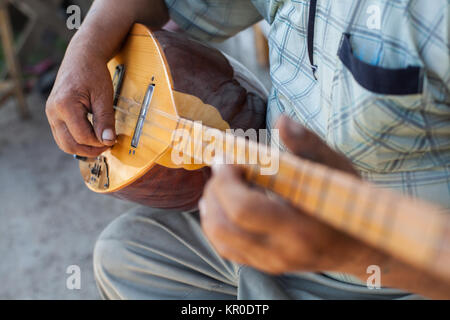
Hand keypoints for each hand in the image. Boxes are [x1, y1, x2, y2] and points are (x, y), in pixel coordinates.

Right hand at [45, 37, 115, 156]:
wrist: (81, 57)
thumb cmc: (93, 73)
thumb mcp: (104, 96)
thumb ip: (105, 120)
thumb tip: (108, 141)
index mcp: (64, 105)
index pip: (82, 136)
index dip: (99, 142)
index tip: (113, 140)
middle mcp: (53, 111)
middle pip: (69, 145)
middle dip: (90, 150)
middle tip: (108, 146)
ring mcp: (51, 114)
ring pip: (64, 143)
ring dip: (83, 148)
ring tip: (101, 143)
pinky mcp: (54, 115)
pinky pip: (63, 136)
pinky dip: (77, 140)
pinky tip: (92, 137)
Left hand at [199, 115, 376, 274]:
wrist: (358, 245)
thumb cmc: (348, 202)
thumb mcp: (335, 169)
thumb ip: (308, 145)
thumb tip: (281, 119)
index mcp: (300, 229)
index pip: (244, 210)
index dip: (226, 181)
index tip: (226, 157)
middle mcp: (281, 253)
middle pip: (224, 227)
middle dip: (215, 191)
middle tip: (223, 166)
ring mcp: (270, 263)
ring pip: (220, 240)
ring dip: (211, 206)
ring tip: (221, 181)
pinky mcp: (264, 266)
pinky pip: (227, 248)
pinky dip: (216, 222)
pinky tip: (220, 202)